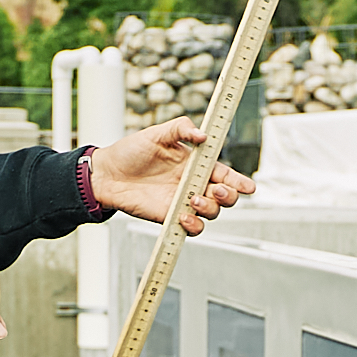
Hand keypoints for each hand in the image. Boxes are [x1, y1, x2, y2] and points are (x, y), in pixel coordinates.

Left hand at [89, 115, 256, 231]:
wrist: (108, 174)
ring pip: (212, 213)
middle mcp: (193, 184)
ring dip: (210, 208)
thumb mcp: (157, 133)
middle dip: (229, 196)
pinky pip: (193, 227)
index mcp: (195, 164)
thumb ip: (181, 128)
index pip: (224, 173)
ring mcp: (183, 202)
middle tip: (218, 190)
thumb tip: (203, 135)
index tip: (249, 187)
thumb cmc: (131, 151)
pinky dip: (194, 225)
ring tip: (193, 199)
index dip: (239, 181)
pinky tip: (184, 216)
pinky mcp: (171, 217)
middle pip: (226, 196)